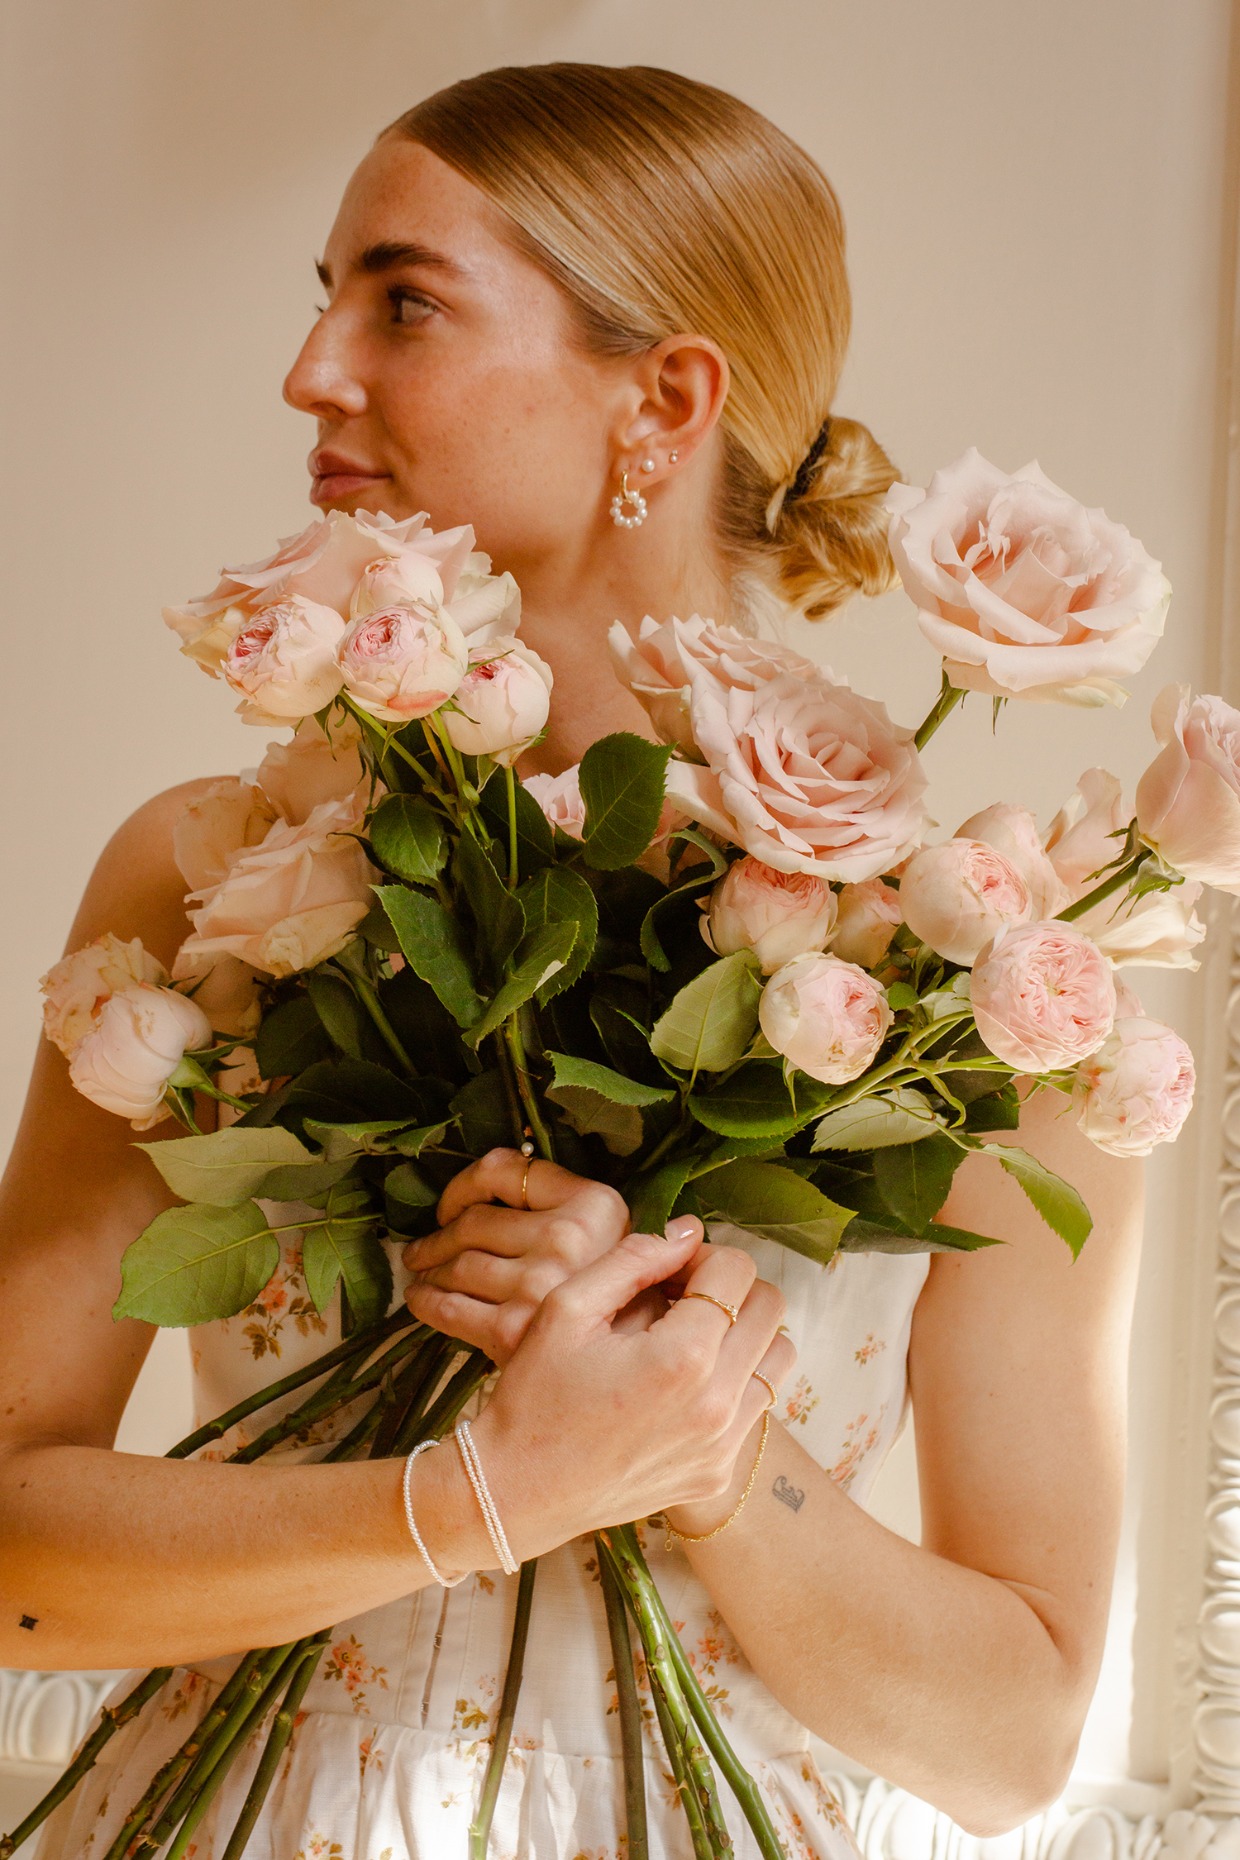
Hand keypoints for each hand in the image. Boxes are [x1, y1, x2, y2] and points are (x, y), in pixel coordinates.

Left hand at [403, 1147, 668, 1363]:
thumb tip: (486, 1180)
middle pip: (473, 1222)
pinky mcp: (511, 1329)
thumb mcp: (611, 1234)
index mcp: (594, 1204)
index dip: (463, 1186)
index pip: (503, 1170)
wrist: (629, 1373)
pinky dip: (426, 1301)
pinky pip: (449, 1307)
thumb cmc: (619, 1301)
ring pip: (457, 1263)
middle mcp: (567, 1238)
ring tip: (422, 1271)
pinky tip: (421, 1299)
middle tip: (424, 1247)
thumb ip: (563, 1202)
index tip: (453, 1207)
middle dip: (439, 1235)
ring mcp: (537, 1284)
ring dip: (429, 1267)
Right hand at [465, 1221, 797, 1559]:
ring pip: (778, 1357)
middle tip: (678, 1297)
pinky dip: (732, 1381)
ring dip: (743, 1332)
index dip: (701, 1254)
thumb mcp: (567, 1307)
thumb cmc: (534, 1395)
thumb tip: (688, 1232)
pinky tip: (679, 1383)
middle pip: (771, 1307)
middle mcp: (717, 1404)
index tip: (666, 1270)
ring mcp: (723, 1444)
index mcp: (682, 1357)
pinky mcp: (717, 1472)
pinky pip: (755, 1406)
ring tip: (688, 1336)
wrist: (516, 1491)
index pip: (736, 1270)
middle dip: (728, 1287)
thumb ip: (635, 1258)